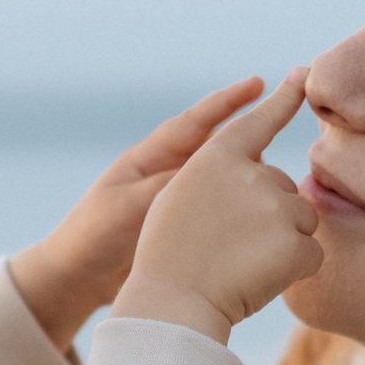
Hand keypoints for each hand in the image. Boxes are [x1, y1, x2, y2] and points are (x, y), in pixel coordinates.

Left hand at [6, 77, 269, 353]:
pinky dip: (243, 211)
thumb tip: (213, 171)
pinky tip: (266, 216)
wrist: (78, 279)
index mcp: (150, 157)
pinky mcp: (185, 229)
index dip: (230, 101)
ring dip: (251, 178)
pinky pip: (222, 212)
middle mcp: (168, 172)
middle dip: (252, 138)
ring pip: (225, 181)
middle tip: (287, 127)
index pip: (197, 121)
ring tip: (282, 181)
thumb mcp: (129, 206)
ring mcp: (179, 200)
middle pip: (219, 148)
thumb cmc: (94, 236)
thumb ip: (169, 186)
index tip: (261, 84)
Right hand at [111, 68, 322, 342]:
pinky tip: (262, 281)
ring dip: (284, 244)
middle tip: (231, 249)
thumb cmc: (168, 259)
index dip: (283, 100)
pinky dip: (294, 271)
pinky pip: (312, 255)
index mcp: (217, 158)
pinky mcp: (295, 242)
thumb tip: (262, 173)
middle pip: (284, 190)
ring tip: (244, 266)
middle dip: (271, 218)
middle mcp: (252, 173)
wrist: (173, 302)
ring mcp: (276, 206)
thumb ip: (220, 179)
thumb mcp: (179, 199)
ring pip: (302, 222)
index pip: (258, 122)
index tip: (303, 76)